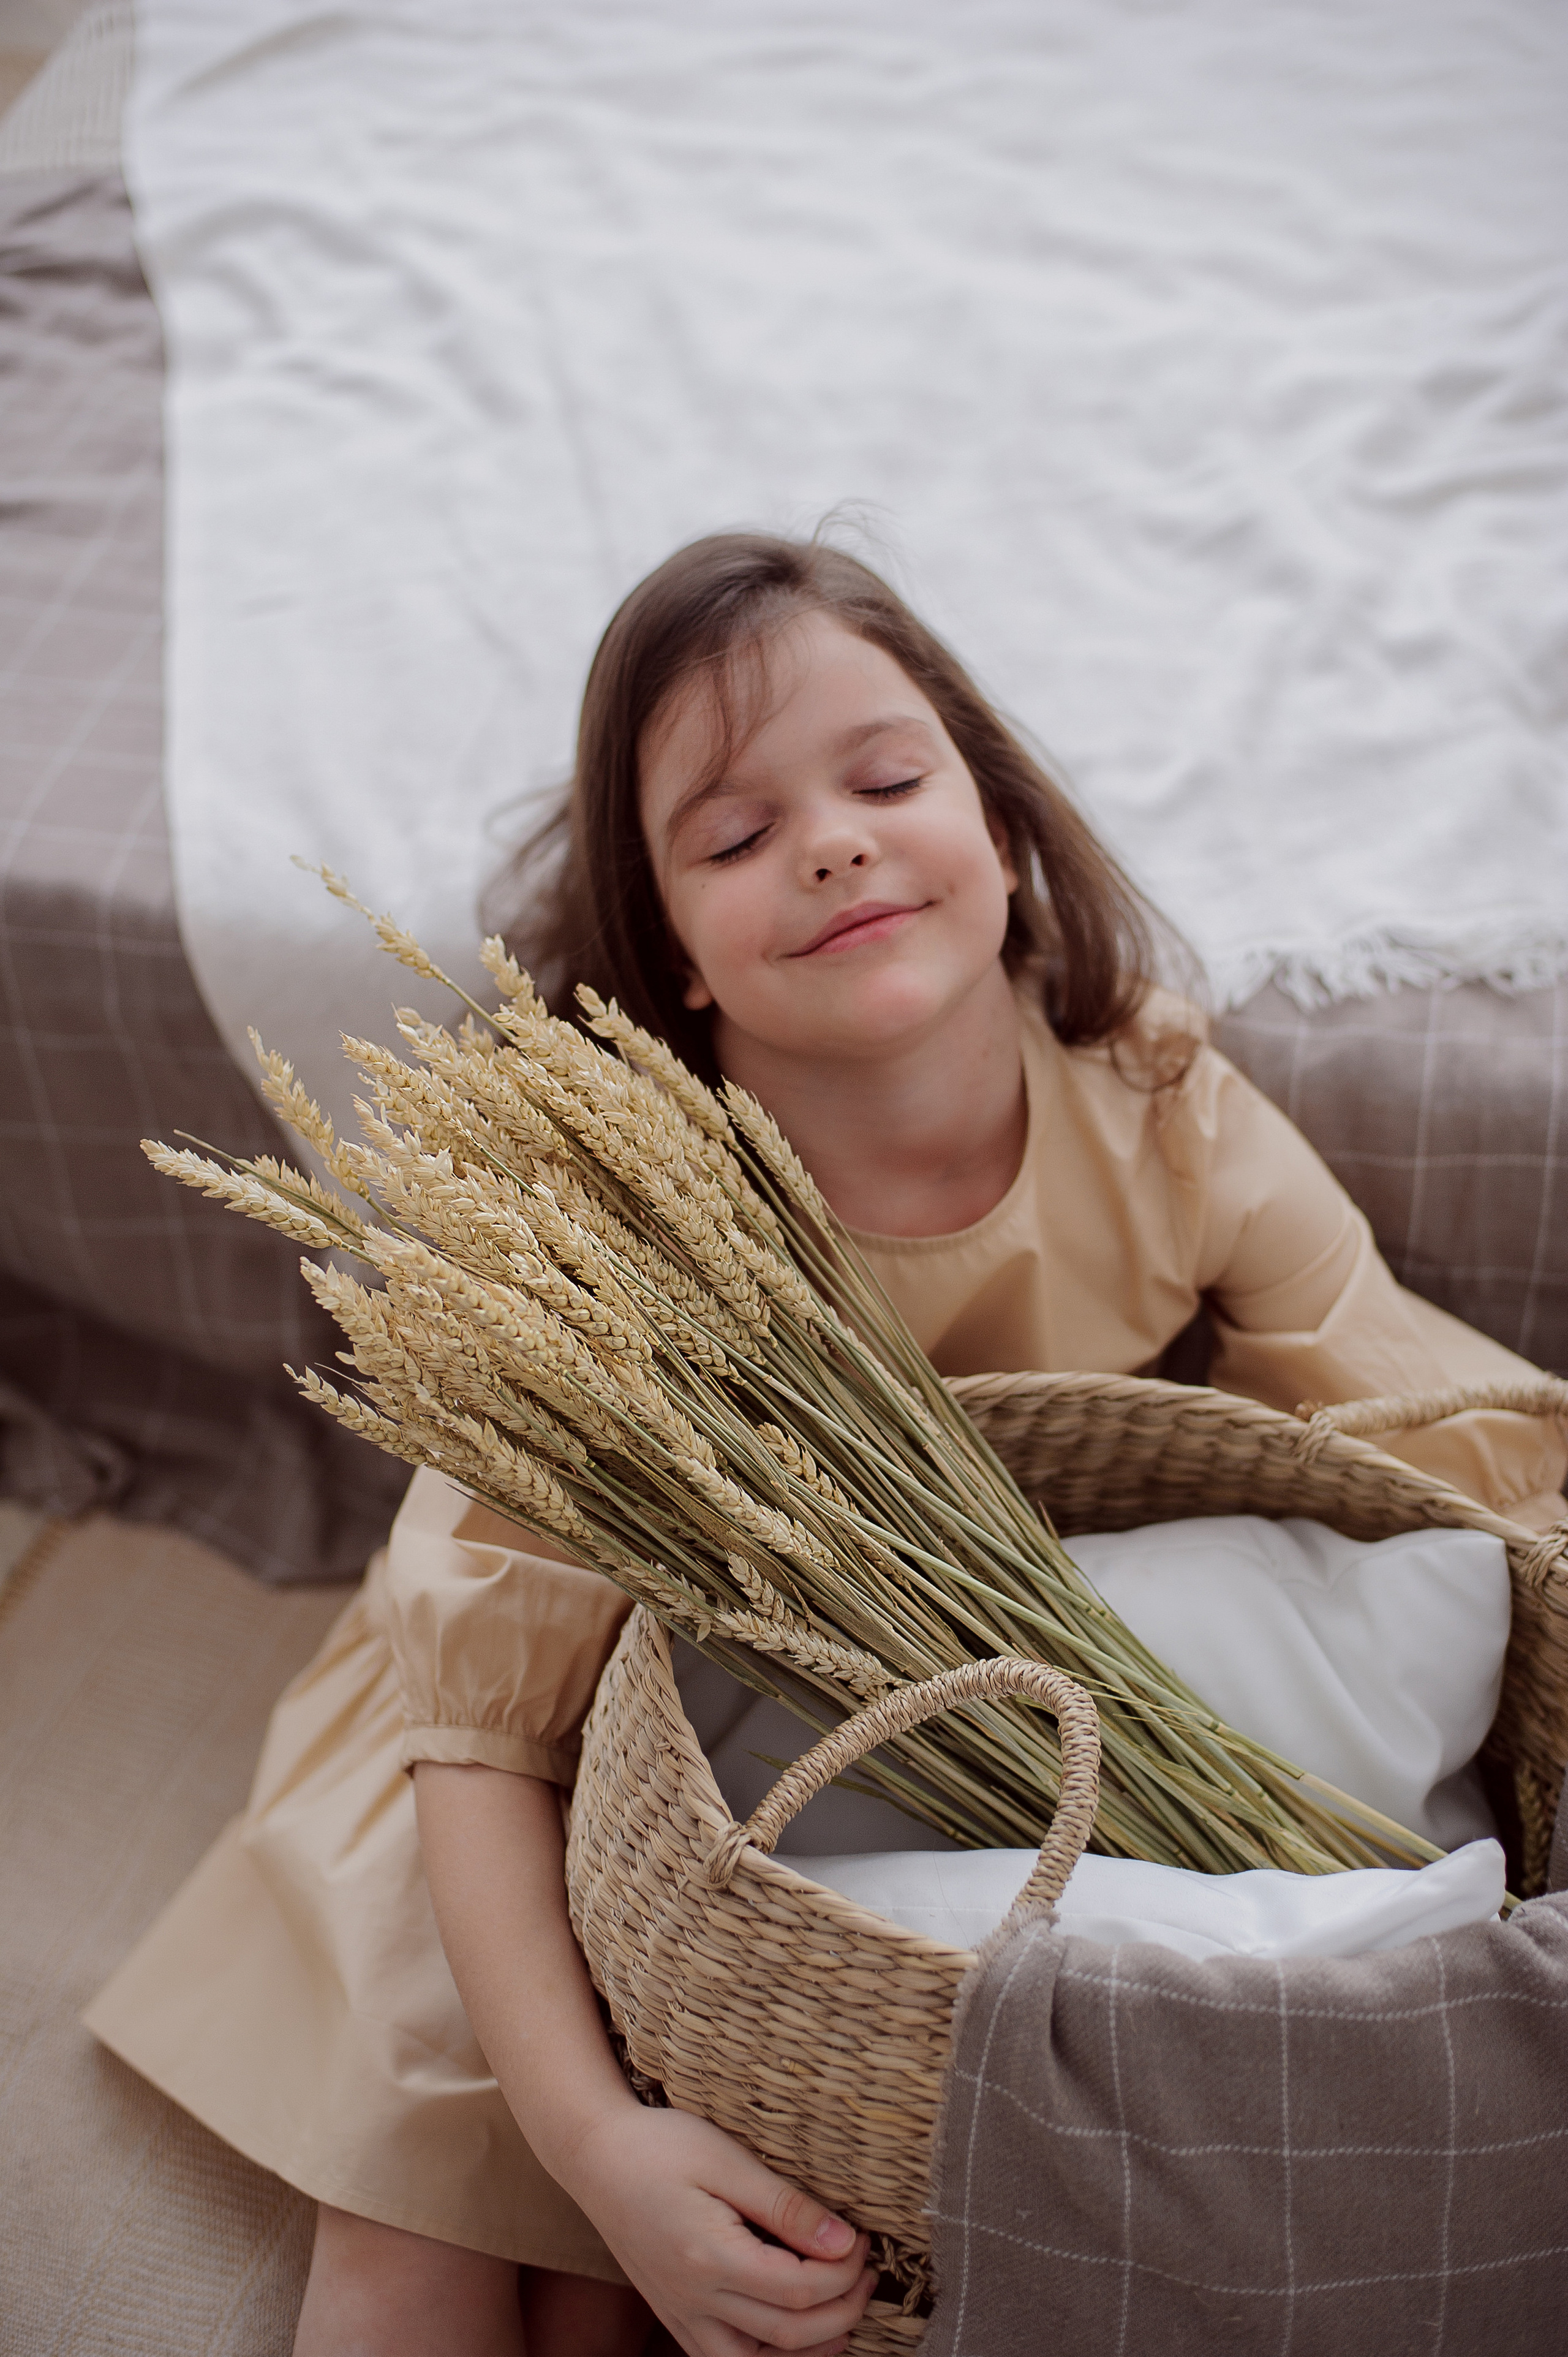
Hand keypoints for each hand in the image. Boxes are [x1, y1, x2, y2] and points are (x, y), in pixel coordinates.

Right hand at [568, 2103, 876, 2355]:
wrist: (596, 2157)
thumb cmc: (660, 2146)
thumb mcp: (727, 2158)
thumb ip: (786, 2206)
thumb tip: (843, 2242)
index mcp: (710, 2258)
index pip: (800, 2290)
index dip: (844, 2272)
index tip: (861, 2238)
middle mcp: (694, 2299)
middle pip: (788, 2333)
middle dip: (842, 2310)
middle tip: (866, 2273)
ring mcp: (681, 2314)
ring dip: (810, 2347)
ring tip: (843, 2312)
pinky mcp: (673, 2315)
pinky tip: (792, 2332)